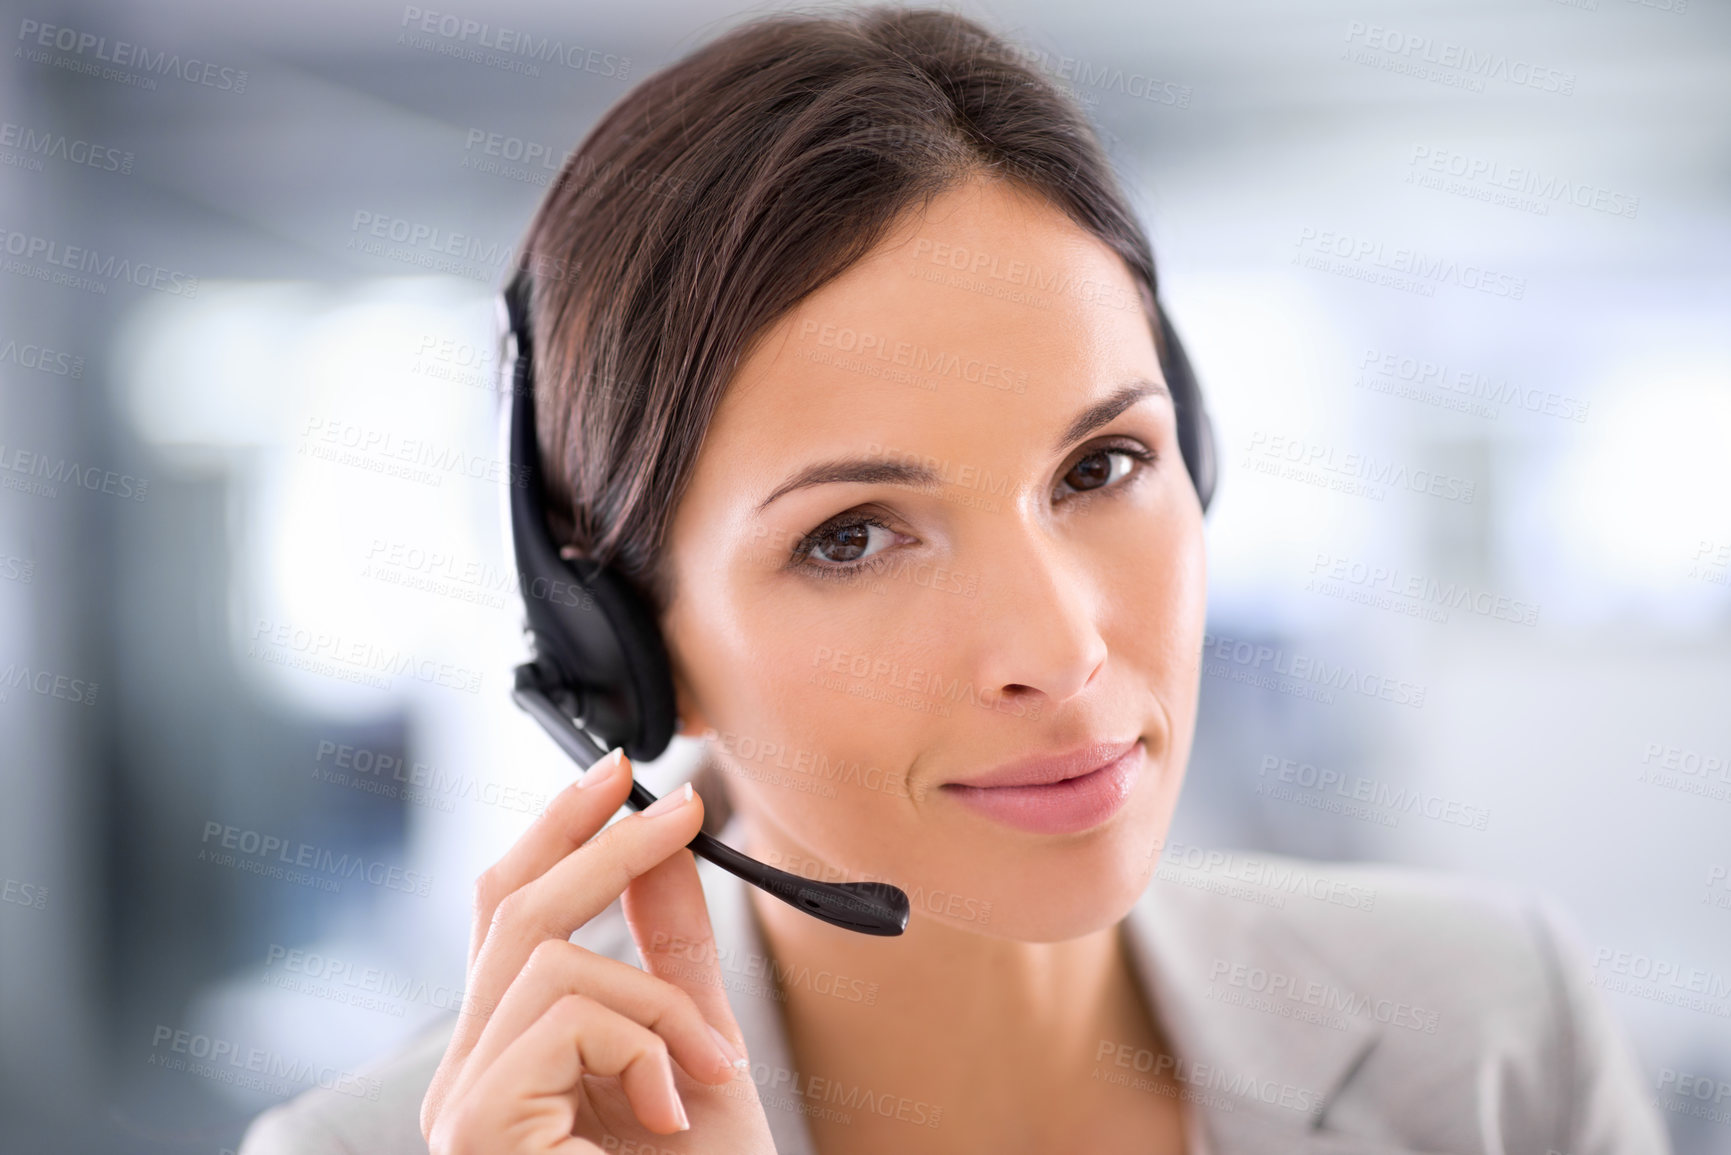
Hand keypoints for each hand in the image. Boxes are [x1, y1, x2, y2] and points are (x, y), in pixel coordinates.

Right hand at [420, 748, 776, 1153]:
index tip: (618, 771)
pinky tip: (668, 1110)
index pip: (506, 916)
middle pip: (509, 912)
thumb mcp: (697, 1053)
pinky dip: (642, 1043)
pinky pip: (562, 1018)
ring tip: (704, 1072)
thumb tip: (665, 848)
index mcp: (513, 1058)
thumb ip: (671, 956)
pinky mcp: (477, 1132)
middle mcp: (469, 1080)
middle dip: (599, 843)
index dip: (554, 832)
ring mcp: (463, 1111)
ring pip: (548, 960)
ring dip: (656, 1001)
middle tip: (681, 808)